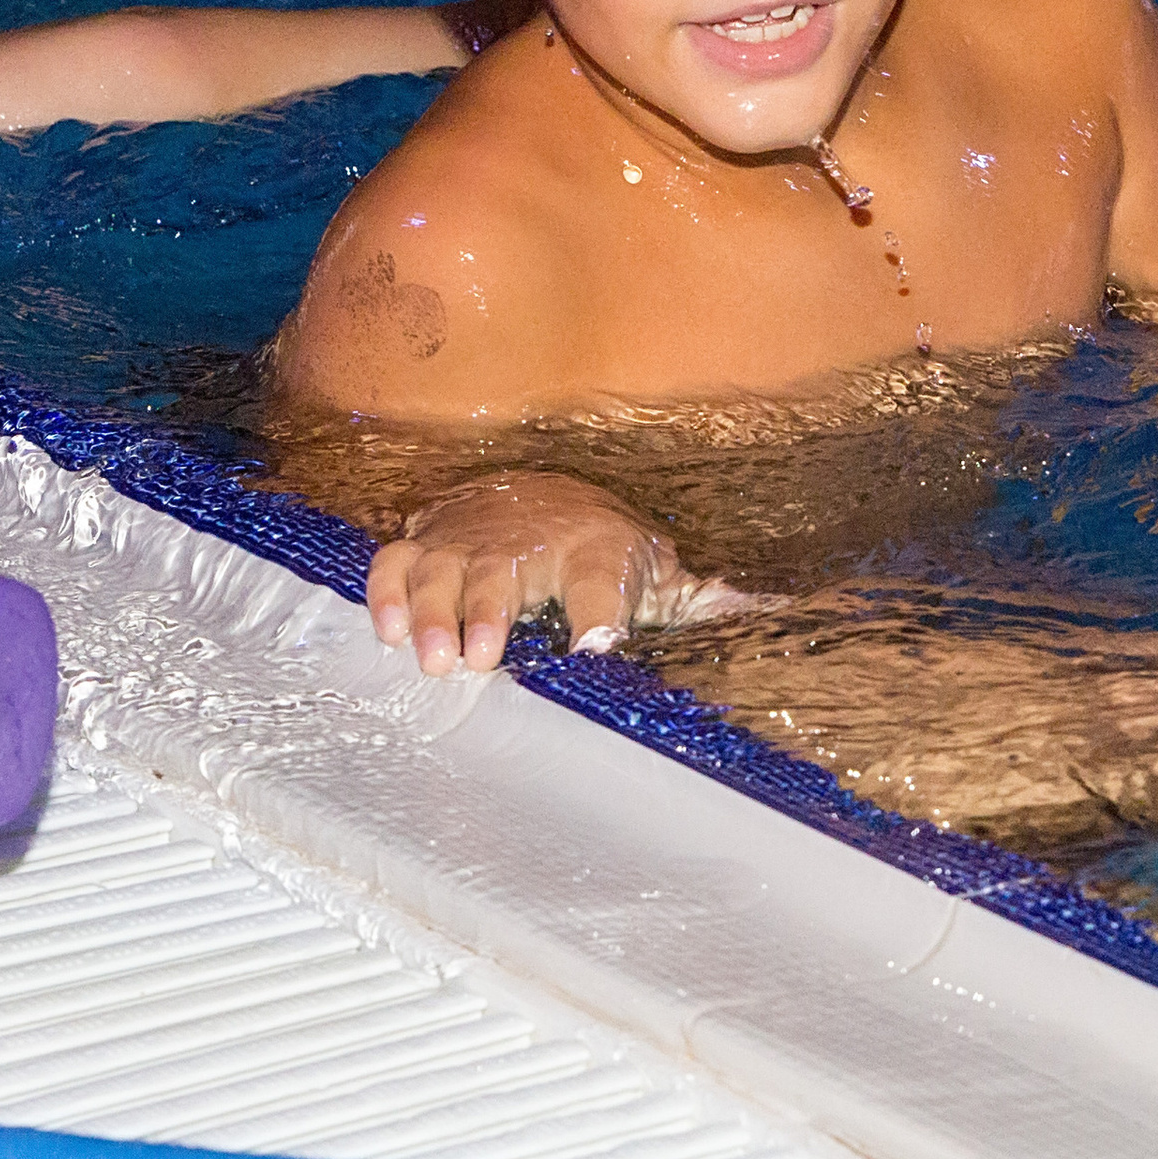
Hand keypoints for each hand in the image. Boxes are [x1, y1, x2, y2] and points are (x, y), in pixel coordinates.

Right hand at [367, 471, 730, 674]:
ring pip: (441, 569)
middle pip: (500, 575)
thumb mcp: (657, 573)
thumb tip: (772, 608)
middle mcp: (524, 542)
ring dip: (432, 612)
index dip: (601, 613)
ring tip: (434, 658)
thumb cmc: (604, 550)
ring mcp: (469, 540)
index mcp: (590, 552)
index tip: (598, 643)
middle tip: (479, 659)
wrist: (553, 499)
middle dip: (486, 614)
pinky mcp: (428, 542)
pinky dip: (385, 593)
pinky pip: (396, 561)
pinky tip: (386, 634)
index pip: (602, 582)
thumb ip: (704, 598)